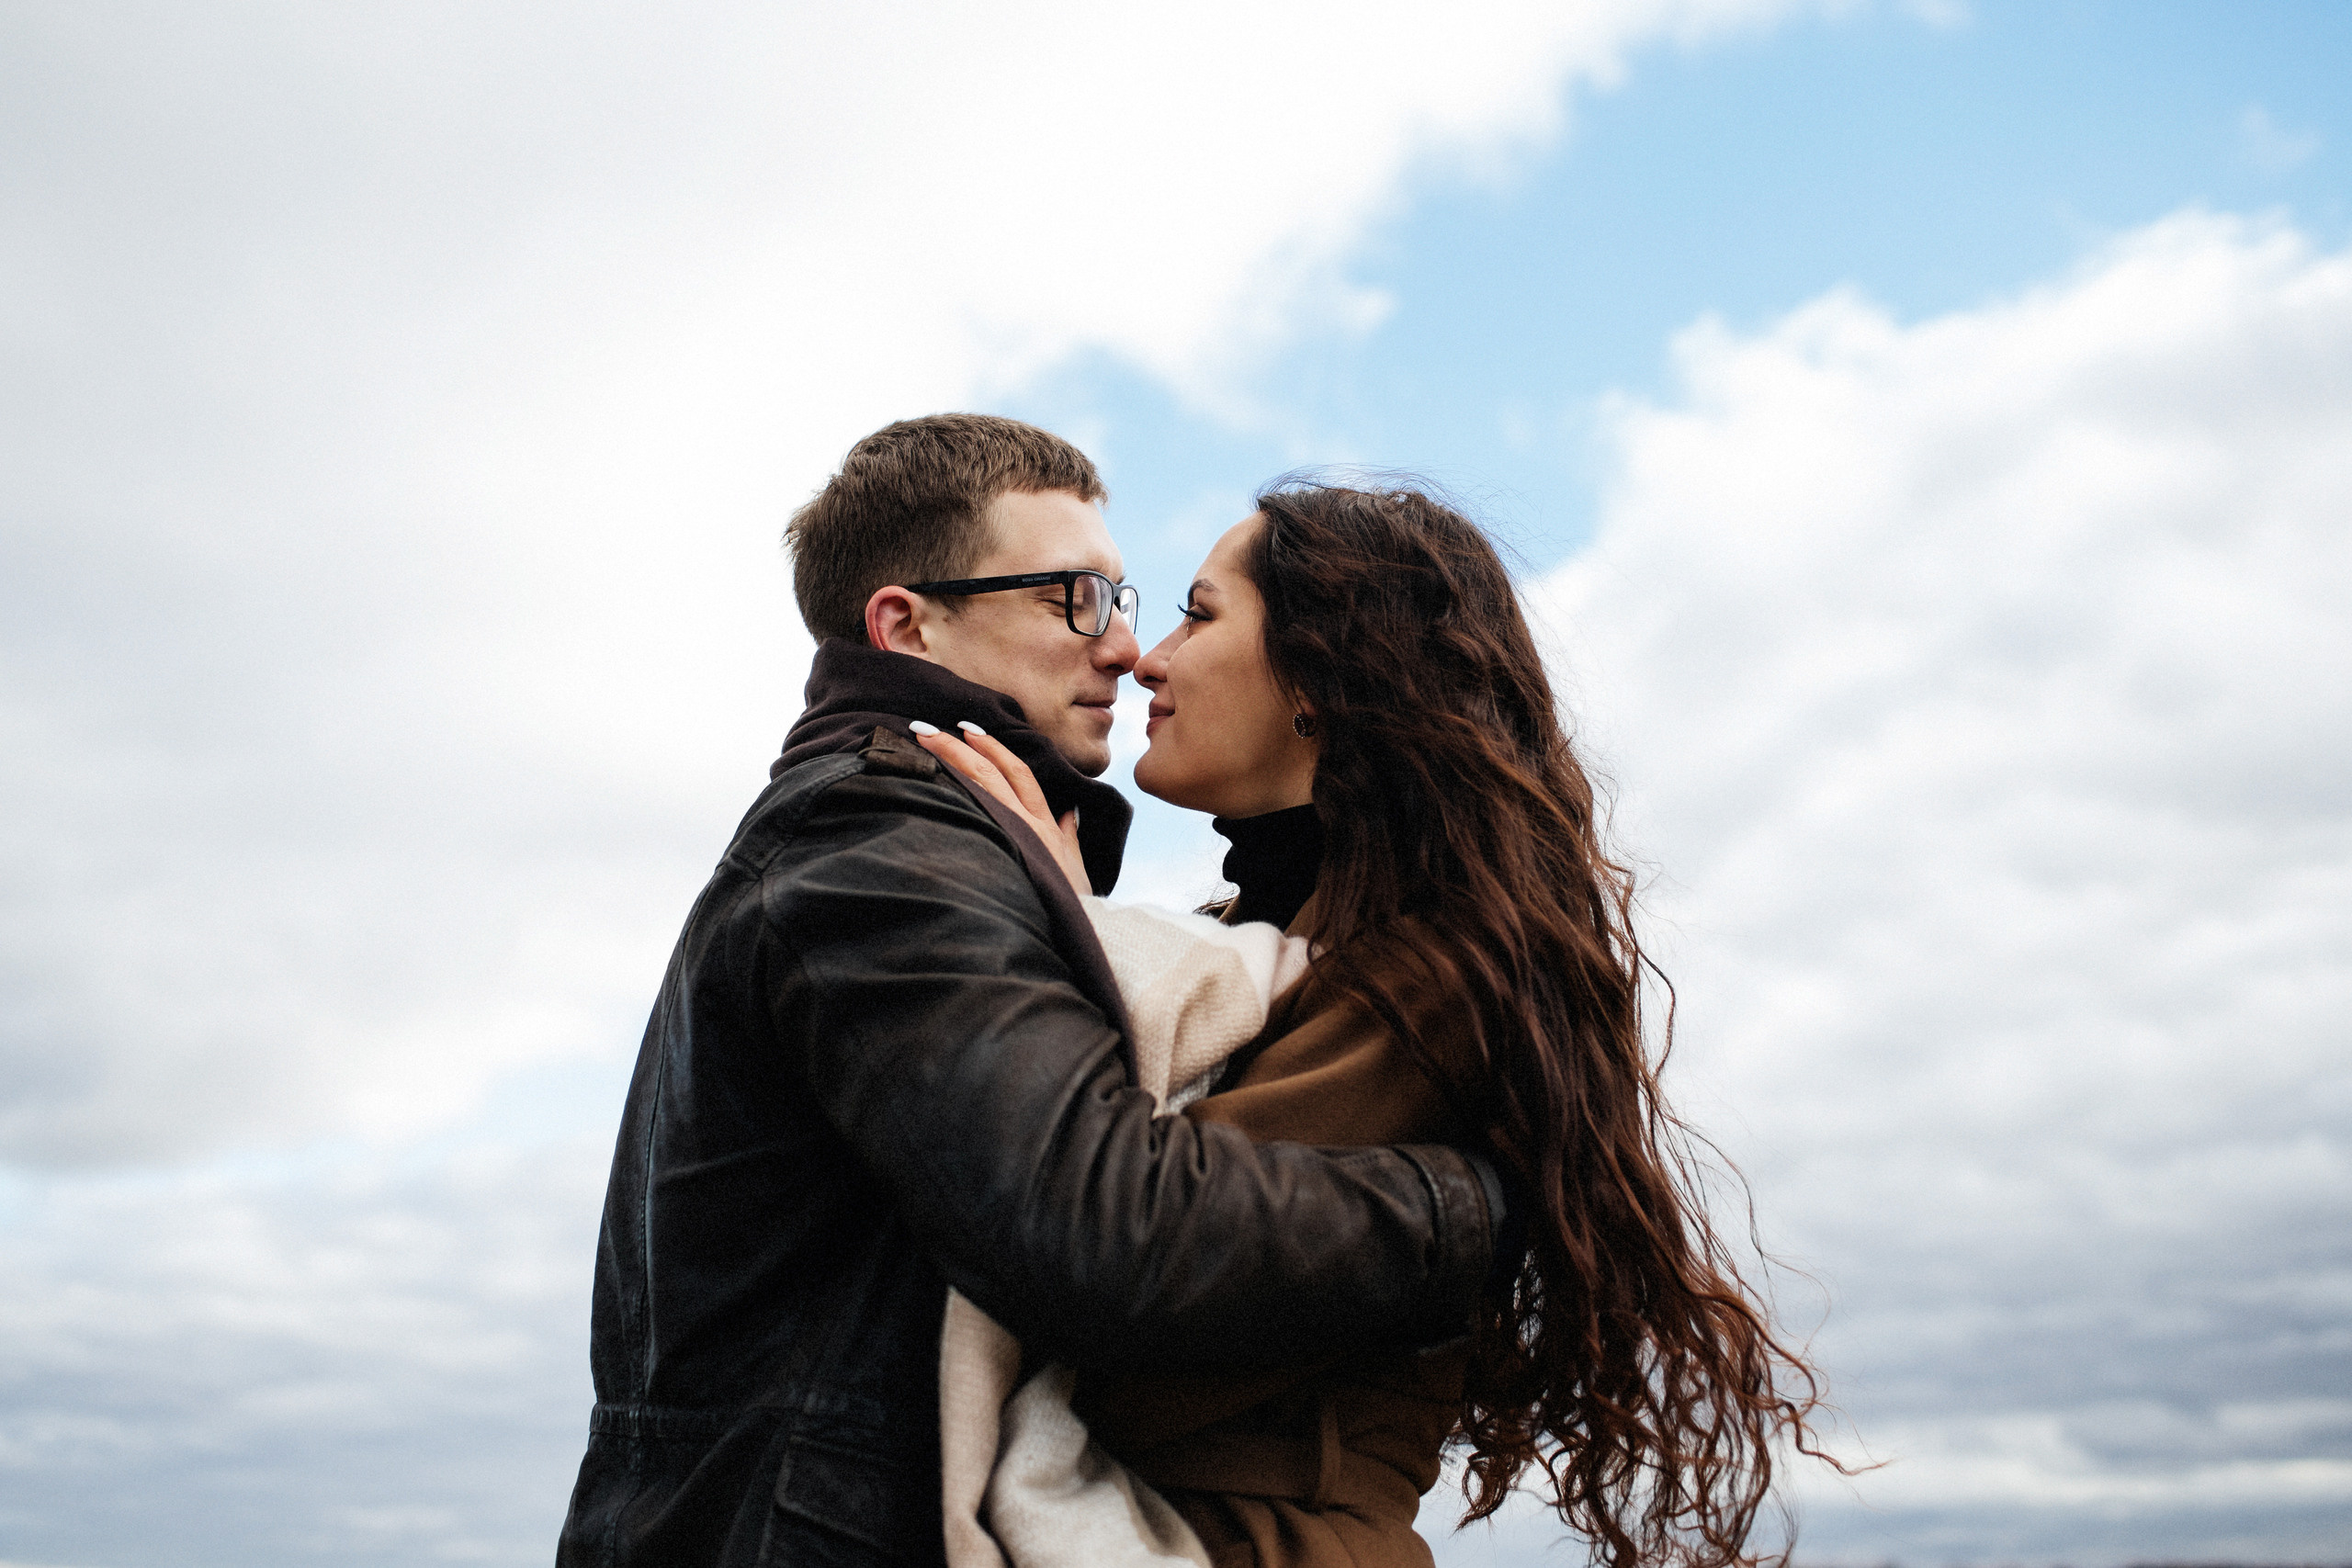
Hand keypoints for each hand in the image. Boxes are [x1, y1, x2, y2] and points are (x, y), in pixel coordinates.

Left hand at [912, 722, 1091, 895]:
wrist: (1081, 932)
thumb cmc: (1073, 906)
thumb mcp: (1076, 867)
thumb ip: (1070, 836)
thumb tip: (1070, 812)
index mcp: (1047, 824)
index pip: (1018, 773)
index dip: (994, 748)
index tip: (968, 729)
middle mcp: (1031, 824)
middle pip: (994, 771)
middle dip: (961, 744)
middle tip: (926, 727)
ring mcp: (1019, 836)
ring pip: (984, 783)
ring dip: (952, 756)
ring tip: (923, 738)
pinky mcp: (1010, 853)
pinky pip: (980, 813)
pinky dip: (956, 792)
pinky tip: (930, 779)